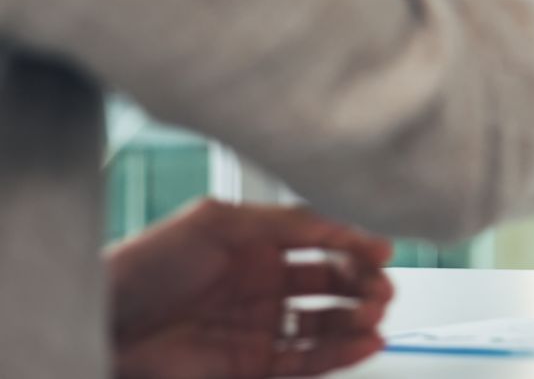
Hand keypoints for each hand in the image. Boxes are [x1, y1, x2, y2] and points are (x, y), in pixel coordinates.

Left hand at [107, 199, 393, 378]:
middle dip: (363, 283)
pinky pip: (309, 360)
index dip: (355, 244)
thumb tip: (338, 220)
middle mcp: (262, 284)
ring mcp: (259, 326)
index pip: (322, 241)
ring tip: (374, 315)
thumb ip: (285, 218)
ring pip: (327, 324)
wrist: (103, 325)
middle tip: (381, 286)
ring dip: (359, 319)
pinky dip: (342, 353)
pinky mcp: (253, 365)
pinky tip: (364, 342)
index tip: (381, 249)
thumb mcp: (218, 222)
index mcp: (256, 244)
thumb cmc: (145, 267)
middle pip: (332, 283)